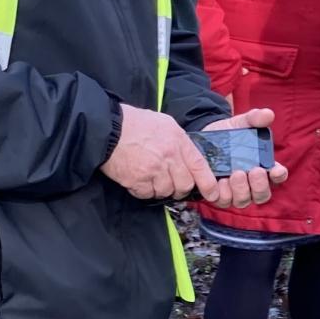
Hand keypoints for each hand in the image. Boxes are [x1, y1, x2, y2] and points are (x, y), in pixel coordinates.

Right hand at [102, 104, 218, 201]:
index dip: (208, 184)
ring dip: (160, 189)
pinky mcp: (137, 180)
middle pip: (185, 185)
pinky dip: (144, 190)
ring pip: (166, 191)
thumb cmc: (135, 124)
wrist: (107, 128)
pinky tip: (138, 179)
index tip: (212, 193)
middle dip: (180, 188)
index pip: (200, 166)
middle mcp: (169, 156)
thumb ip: (180, 142)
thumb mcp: (165, 124)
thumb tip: (190, 159)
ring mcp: (153, 170)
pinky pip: (148, 194)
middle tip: (171, 183)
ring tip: (150, 177)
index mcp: (178, 141)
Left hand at [197, 107, 286, 209]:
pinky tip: (221, 181)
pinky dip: (223, 194)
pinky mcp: (218, 195)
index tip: (277, 169)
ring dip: (241, 190)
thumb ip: (254, 118)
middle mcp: (251, 184)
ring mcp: (235, 192)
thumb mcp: (241, 123)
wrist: (203, 138)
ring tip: (235, 174)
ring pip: (243, 200)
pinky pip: (223, 201)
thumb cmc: (228, 134)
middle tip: (254, 170)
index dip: (279, 175)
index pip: (277, 176)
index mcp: (264, 167)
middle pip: (262, 195)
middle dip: (260, 185)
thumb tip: (268, 114)